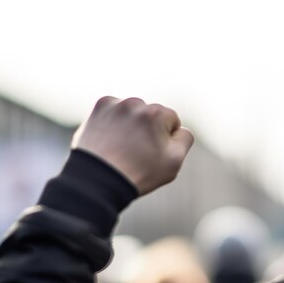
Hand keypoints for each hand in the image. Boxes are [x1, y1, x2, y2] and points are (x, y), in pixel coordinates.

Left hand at [72, 96, 193, 195]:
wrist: (98, 180)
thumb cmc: (139, 173)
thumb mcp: (174, 161)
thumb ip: (185, 138)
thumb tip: (179, 127)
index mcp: (157, 113)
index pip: (172, 120)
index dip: (166, 139)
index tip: (153, 153)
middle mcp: (136, 103)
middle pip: (152, 114)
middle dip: (148, 129)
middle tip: (137, 152)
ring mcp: (115, 104)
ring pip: (133, 112)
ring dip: (131, 124)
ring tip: (122, 147)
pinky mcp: (98, 108)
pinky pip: (115, 111)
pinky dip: (115, 122)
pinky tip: (111, 139)